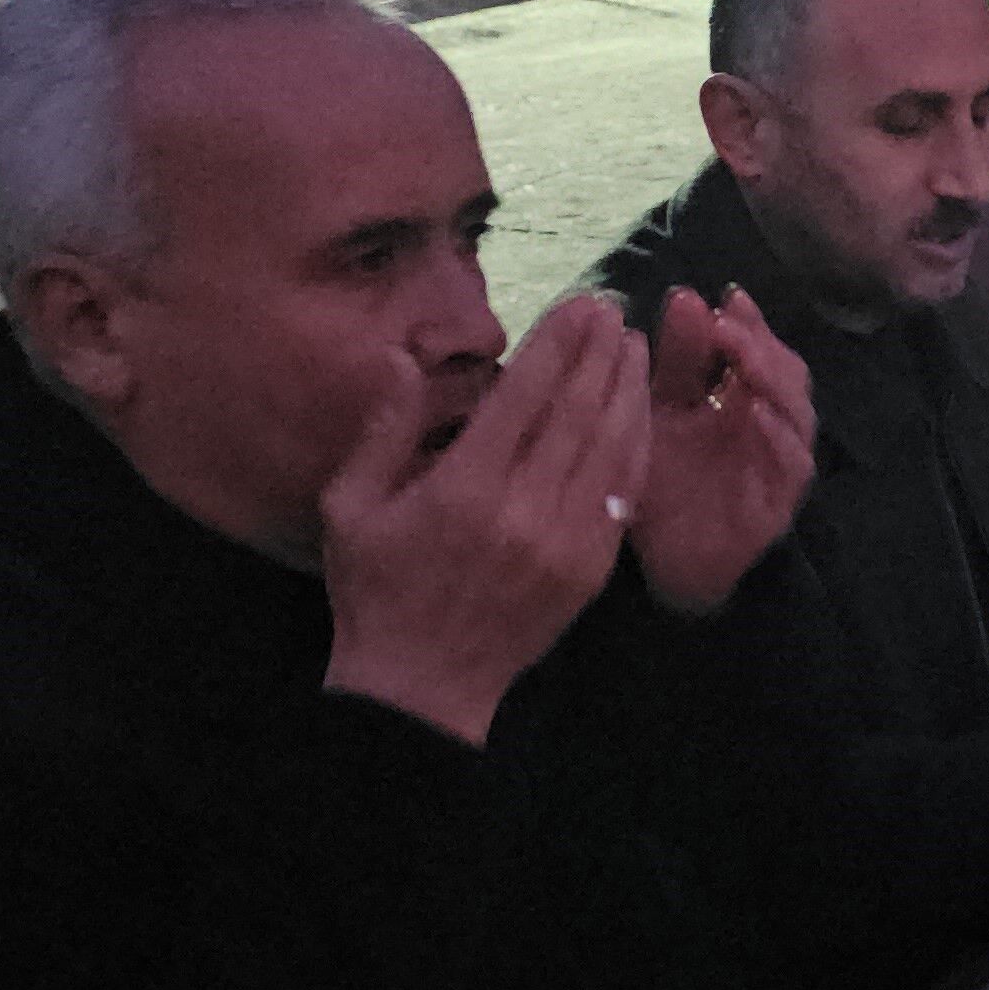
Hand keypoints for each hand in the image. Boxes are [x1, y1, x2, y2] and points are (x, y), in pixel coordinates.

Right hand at [318, 296, 649, 745]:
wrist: (422, 685)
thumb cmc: (377, 587)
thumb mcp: (352, 507)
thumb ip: (384, 429)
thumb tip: (406, 359)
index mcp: (463, 491)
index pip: (525, 397)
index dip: (557, 344)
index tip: (576, 304)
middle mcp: (523, 512)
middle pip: (578, 413)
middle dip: (599, 354)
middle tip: (612, 308)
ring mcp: (565, 543)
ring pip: (611, 449)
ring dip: (626, 391)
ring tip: (631, 346)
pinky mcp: (590, 569)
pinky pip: (622, 495)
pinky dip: (635, 446)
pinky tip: (637, 412)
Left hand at [629, 287, 816, 616]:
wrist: (660, 560)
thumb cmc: (663, 482)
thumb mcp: (659, 410)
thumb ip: (675, 360)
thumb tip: (686, 296)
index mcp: (745, 400)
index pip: (761, 350)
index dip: (752, 322)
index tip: (726, 295)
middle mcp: (771, 428)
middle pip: (788, 375)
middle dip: (761, 344)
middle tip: (728, 323)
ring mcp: (779, 466)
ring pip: (798, 414)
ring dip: (773, 380)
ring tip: (743, 357)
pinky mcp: (779, 503)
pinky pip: (792, 464)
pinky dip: (779, 436)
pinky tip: (754, 412)